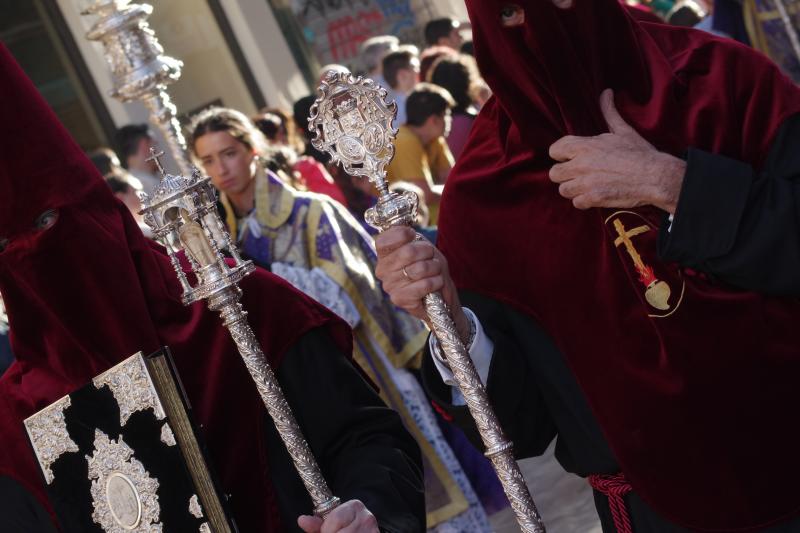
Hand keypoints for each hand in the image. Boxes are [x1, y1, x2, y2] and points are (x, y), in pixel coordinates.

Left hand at [297, 499, 378, 532]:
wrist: (363, 528)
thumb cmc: (344, 526)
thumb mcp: (331, 523)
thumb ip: (317, 524)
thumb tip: (302, 520)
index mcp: (354, 506)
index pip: (335, 520)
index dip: (326, 530)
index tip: (327, 530)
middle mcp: (367, 517)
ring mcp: (373, 530)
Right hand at [374, 227, 470, 343]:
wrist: (439, 295)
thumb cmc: (429, 268)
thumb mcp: (421, 246)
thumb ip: (411, 238)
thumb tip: (406, 231)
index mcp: (384, 254)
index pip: (385, 240)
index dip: (403, 234)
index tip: (414, 237)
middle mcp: (382, 270)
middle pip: (408, 252)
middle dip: (427, 252)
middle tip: (431, 257)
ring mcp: (389, 285)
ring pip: (419, 269)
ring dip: (434, 268)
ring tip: (435, 272)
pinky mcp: (399, 299)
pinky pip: (424, 285)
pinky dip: (435, 282)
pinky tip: (435, 283)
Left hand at [548, 89, 684, 213]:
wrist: (655, 176)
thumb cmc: (639, 153)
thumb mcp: (622, 130)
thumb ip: (609, 112)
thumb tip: (606, 92)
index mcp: (585, 145)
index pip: (554, 150)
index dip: (561, 155)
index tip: (570, 158)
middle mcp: (581, 164)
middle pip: (554, 173)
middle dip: (564, 174)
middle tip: (578, 174)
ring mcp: (585, 183)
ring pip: (563, 189)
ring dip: (573, 189)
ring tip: (586, 185)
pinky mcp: (593, 199)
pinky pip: (576, 203)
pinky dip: (584, 201)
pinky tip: (594, 195)